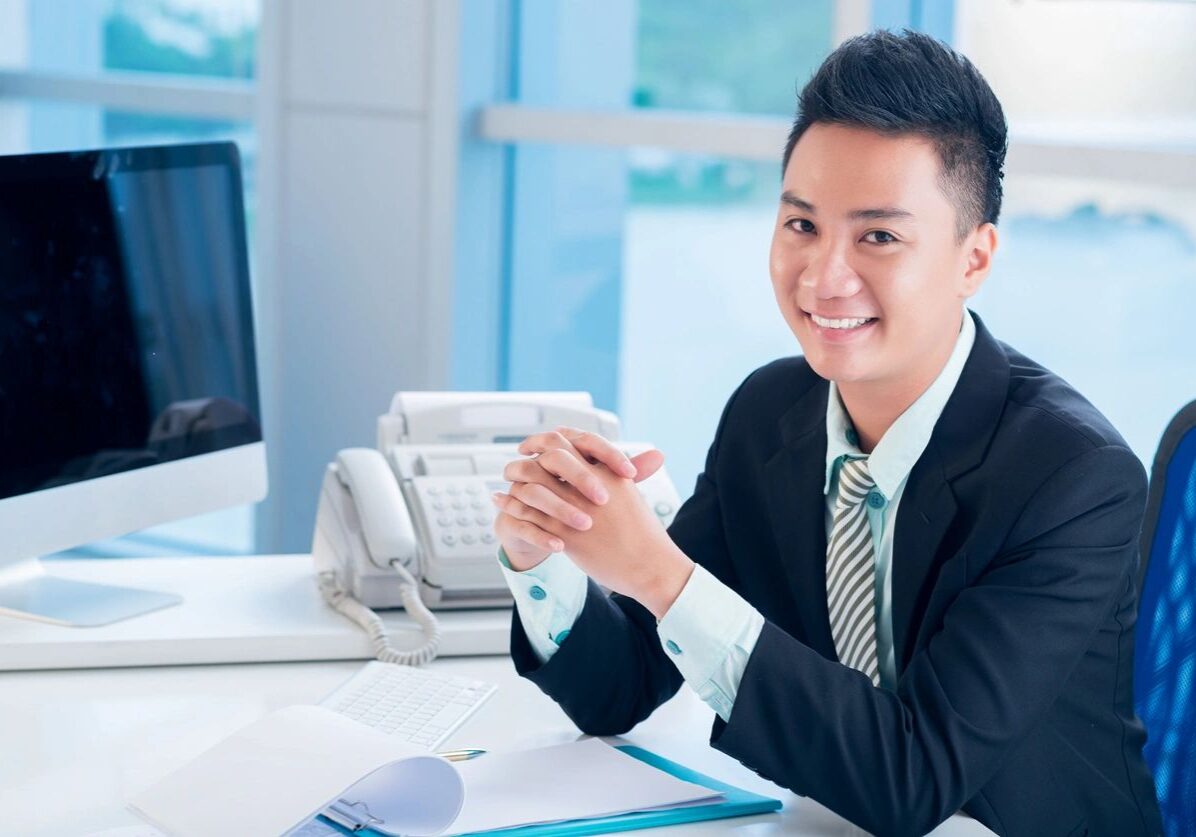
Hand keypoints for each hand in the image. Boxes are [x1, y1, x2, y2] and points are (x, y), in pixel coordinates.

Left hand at [493, 429, 692, 617]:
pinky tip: (501, 503)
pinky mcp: (567, 534)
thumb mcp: (628, 493)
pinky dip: (513, 506)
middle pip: (549, 457)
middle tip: (516, 460)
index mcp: (606, 471)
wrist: (650, 564)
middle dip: (528, 456)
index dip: (547, 440)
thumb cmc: (642, 532)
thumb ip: (612, 473)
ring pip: (535, 485)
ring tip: (504, 482)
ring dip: (516, 481)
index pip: (570, 441)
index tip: (535, 444)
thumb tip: (597, 464)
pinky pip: (531, 516)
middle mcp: (589, 485)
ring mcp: (576, 509)